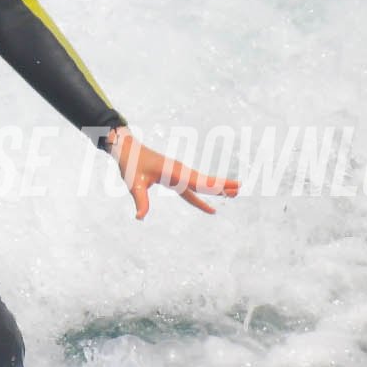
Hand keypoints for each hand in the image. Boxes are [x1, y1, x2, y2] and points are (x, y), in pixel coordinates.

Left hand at [104, 127, 237, 218]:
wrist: (127, 149)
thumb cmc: (130, 164)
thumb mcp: (134, 184)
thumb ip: (140, 201)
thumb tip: (140, 217)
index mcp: (173, 171)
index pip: (197, 181)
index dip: (213, 186)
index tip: (228, 189)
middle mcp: (180, 171)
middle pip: (204, 181)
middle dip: (221, 185)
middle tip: (239, 189)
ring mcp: (179, 173)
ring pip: (201, 184)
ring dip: (216, 189)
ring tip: (234, 194)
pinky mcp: (175, 177)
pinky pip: (192, 189)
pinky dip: (201, 196)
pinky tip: (209, 207)